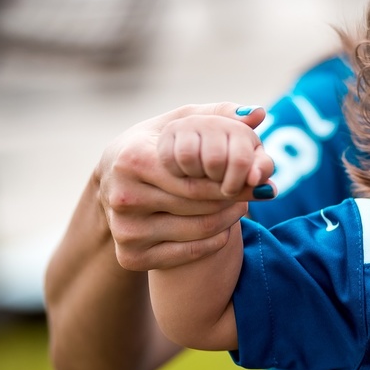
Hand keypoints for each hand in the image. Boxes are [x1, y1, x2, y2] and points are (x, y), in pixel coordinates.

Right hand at [101, 103, 273, 272]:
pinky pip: (188, 253)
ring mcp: (125, 230)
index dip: (234, 180)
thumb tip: (259, 114)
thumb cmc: (153, 146)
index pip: (198, 179)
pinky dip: (213, 241)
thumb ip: (219, 114)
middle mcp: (124, 197)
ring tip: (240, 206)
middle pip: (200, 205)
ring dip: (228, 220)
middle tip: (254, 195)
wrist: (110, 183)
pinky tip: (222, 227)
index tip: (259, 180)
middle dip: (233, 199)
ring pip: (198, 230)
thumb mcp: (179, 122)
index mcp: (133, 160)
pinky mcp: (130, 255)